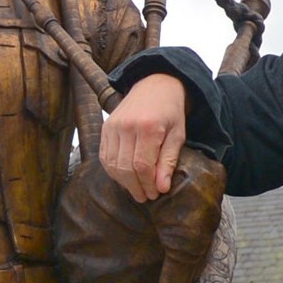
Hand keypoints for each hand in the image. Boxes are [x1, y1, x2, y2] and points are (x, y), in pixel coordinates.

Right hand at [102, 73, 187, 203]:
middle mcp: (127, 126)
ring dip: (123, 182)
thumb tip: (162, 188)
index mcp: (148, 127)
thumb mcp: (178, 135)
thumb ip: (169, 161)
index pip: (143, 166)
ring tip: (136, 189)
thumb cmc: (170, 112)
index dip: (148, 184)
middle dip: (136, 187)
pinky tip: (124, 177)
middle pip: (126, 168)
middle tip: (145, 197)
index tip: (155, 194)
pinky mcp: (105, 127)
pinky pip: (104, 156)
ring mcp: (113, 126)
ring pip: (112, 164)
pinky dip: (113, 171)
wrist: (154, 85)